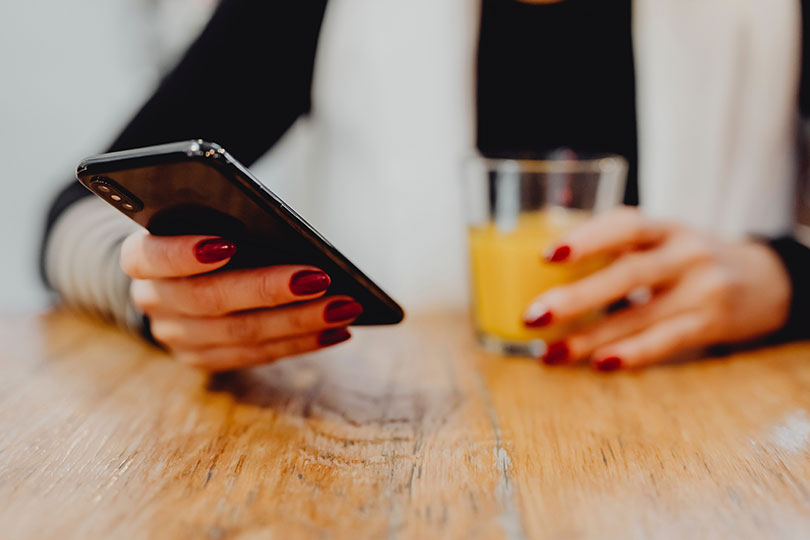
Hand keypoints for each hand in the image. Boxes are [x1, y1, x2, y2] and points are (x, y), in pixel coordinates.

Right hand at [120, 231, 361, 370]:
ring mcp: (177, 337)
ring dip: (299, 322)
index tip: (229, 243)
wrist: (176, 273)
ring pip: (240, 334)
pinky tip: (336, 330)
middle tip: (320, 278)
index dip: (186, 253)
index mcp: (141, 257)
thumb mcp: (203, 216)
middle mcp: (153, 300)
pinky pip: (256, 356)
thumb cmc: (202, 231)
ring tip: (344, 307)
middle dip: (270, 290)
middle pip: (210, 300)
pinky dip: (300, 343)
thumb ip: (227, 218)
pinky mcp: (204, 360)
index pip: (153, 256)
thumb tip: (287, 233)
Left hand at [522, 207, 790, 369]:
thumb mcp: (661, 239)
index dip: (587, 238)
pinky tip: (598, 364)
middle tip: (531, 316)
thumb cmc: (688, 259)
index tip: (546, 255)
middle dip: (575, 298)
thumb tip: (538, 267)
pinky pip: (665, 342)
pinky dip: (631, 354)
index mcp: (665, 228)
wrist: (766, 280)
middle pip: (627, 275)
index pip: (626, 225)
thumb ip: (615, 247)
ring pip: (638, 316)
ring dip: (588, 338)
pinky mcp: (709, 325)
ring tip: (547, 353)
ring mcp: (700, 291)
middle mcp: (685, 255)